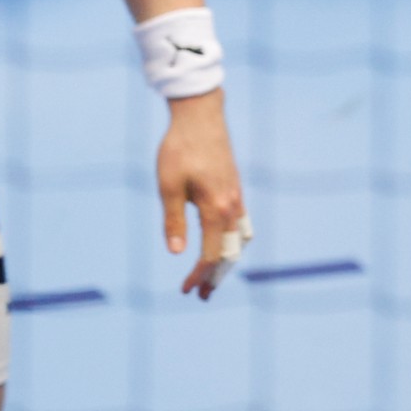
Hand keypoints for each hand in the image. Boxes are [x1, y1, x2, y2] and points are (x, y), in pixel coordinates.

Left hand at [155, 90, 247, 298]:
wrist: (200, 116)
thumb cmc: (179, 149)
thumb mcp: (168, 186)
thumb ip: (174, 221)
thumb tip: (177, 253)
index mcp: (216, 208)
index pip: (210, 254)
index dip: (198, 275)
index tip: (186, 290)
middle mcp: (232, 206)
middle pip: (231, 254)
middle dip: (217, 276)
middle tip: (203, 295)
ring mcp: (237, 197)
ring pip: (240, 241)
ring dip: (228, 260)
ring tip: (213, 274)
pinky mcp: (236, 189)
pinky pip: (242, 225)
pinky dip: (234, 243)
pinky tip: (222, 244)